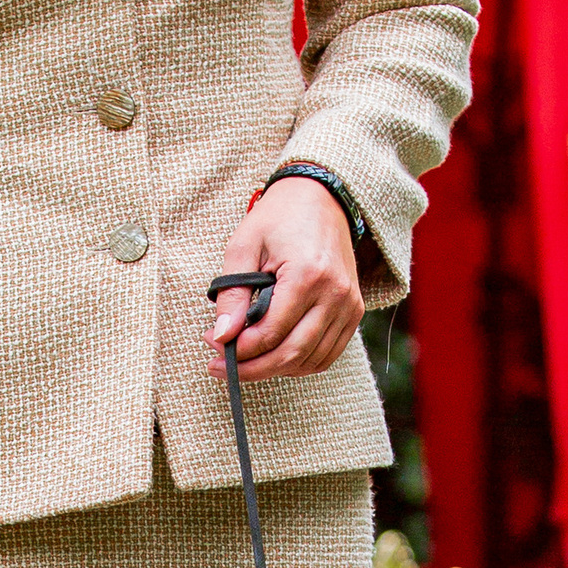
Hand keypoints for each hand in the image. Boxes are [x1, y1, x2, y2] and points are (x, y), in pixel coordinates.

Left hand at [207, 175, 364, 384]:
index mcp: (308, 275)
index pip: (271, 333)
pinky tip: (273, 356)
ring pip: (310, 361)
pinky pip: (327, 354)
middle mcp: (335, 295)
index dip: (239, 349)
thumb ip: (232, 294)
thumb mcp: (243, 246)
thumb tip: (222, 336)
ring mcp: (349, 306)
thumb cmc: (278, 218)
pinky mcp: (354, 312)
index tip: (213, 344)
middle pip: (291, 354)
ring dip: (274, 369)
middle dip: (252, 368)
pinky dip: (299, 363)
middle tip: (220, 364)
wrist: (320, 198)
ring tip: (244, 360)